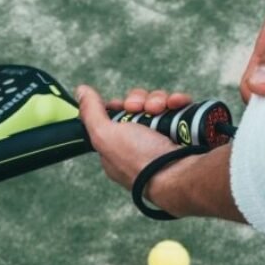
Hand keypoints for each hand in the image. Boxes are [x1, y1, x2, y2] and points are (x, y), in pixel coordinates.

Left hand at [76, 85, 190, 193]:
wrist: (180, 174)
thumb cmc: (140, 162)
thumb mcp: (105, 136)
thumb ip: (90, 112)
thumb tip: (81, 90)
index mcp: (118, 149)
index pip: (115, 118)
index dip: (119, 107)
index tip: (124, 106)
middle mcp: (140, 144)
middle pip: (137, 107)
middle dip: (140, 101)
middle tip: (143, 109)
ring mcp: (163, 138)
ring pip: (158, 105)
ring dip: (159, 100)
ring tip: (162, 109)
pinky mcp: (184, 132)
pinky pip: (178, 108)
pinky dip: (178, 103)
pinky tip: (177, 105)